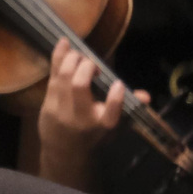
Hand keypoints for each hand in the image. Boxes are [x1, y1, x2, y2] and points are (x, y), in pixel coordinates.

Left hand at [37, 38, 148, 175]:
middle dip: (86, 67)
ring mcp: (61, 109)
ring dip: (71, 59)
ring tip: (79, 53)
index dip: (115, 99)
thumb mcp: (113, 126)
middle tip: (92, 63)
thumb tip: (145, 96)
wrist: (63, 150)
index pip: (111, 113)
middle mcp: (81, 116)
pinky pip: (52, 77)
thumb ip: (126, 108)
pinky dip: (58, 58)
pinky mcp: (47, 103)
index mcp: (103, 123)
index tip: (119, 84)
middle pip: (79, 87)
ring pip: (63, 78)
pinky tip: (64, 43)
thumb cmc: (93, 133)